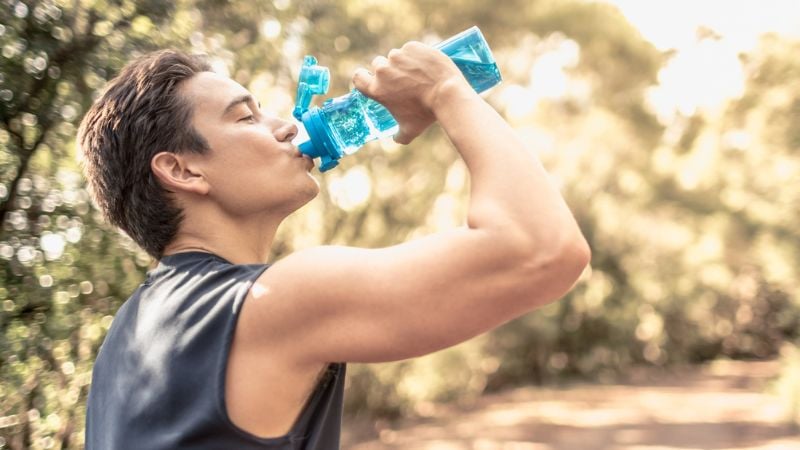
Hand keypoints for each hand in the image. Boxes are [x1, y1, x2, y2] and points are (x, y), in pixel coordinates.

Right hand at [352, 41, 469, 144]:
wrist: (447, 93)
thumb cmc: (426, 114)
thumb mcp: (410, 130)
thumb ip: (399, 136)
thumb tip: (396, 138)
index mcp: (377, 89)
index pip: (358, 77)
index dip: (363, 77)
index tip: (371, 78)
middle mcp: (383, 70)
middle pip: (378, 65)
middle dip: (388, 70)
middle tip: (403, 80)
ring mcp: (398, 56)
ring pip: (396, 56)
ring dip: (403, 62)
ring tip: (419, 74)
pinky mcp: (412, 47)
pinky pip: (410, 49)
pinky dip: (417, 55)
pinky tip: (427, 66)